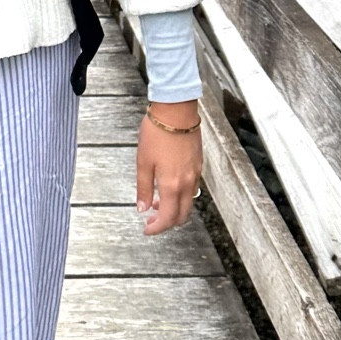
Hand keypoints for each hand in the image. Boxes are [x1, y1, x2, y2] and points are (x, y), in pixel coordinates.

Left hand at [136, 99, 201, 234]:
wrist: (176, 110)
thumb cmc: (157, 132)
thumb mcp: (143, 162)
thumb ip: (143, 188)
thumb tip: (142, 207)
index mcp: (172, 184)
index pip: (167, 218)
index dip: (156, 228)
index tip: (147, 229)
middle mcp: (187, 183)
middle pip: (182, 215)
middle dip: (167, 223)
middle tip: (151, 220)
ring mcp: (195, 174)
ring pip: (188, 203)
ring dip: (174, 209)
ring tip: (156, 202)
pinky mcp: (198, 164)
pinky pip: (192, 189)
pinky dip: (181, 195)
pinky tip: (168, 187)